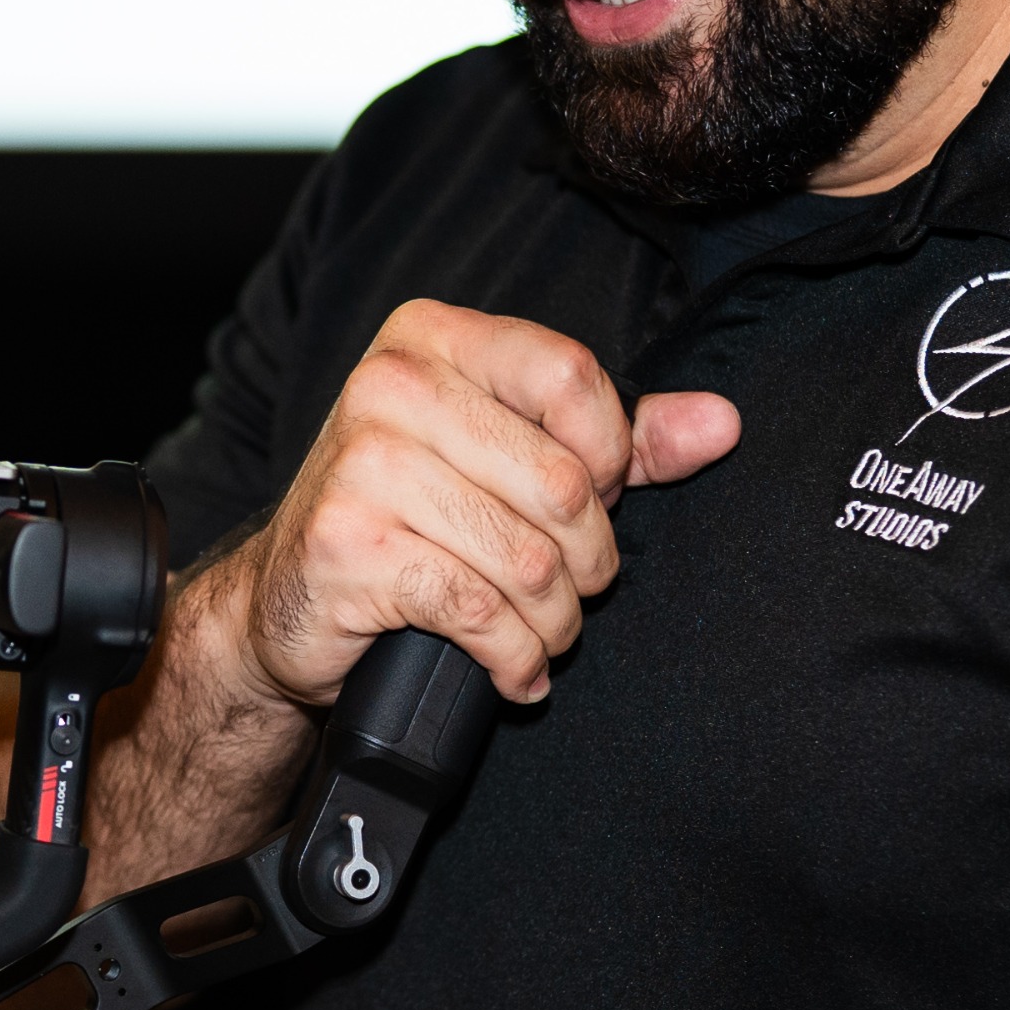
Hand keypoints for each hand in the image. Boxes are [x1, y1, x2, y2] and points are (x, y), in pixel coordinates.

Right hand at [235, 299, 739, 706]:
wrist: (285, 603)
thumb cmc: (410, 519)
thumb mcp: (511, 458)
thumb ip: (619, 439)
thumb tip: (723, 423)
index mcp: (436, 339)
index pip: (572, 379)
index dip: (609, 459)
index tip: (594, 502)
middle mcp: (391, 386)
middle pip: (561, 482)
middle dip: (589, 561)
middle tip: (574, 589)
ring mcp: (362, 465)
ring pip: (527, 558)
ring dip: (555, 621)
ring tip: (544, 634)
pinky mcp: (347, 545)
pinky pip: (478, 609)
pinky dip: (514, 657)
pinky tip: (512, 670)